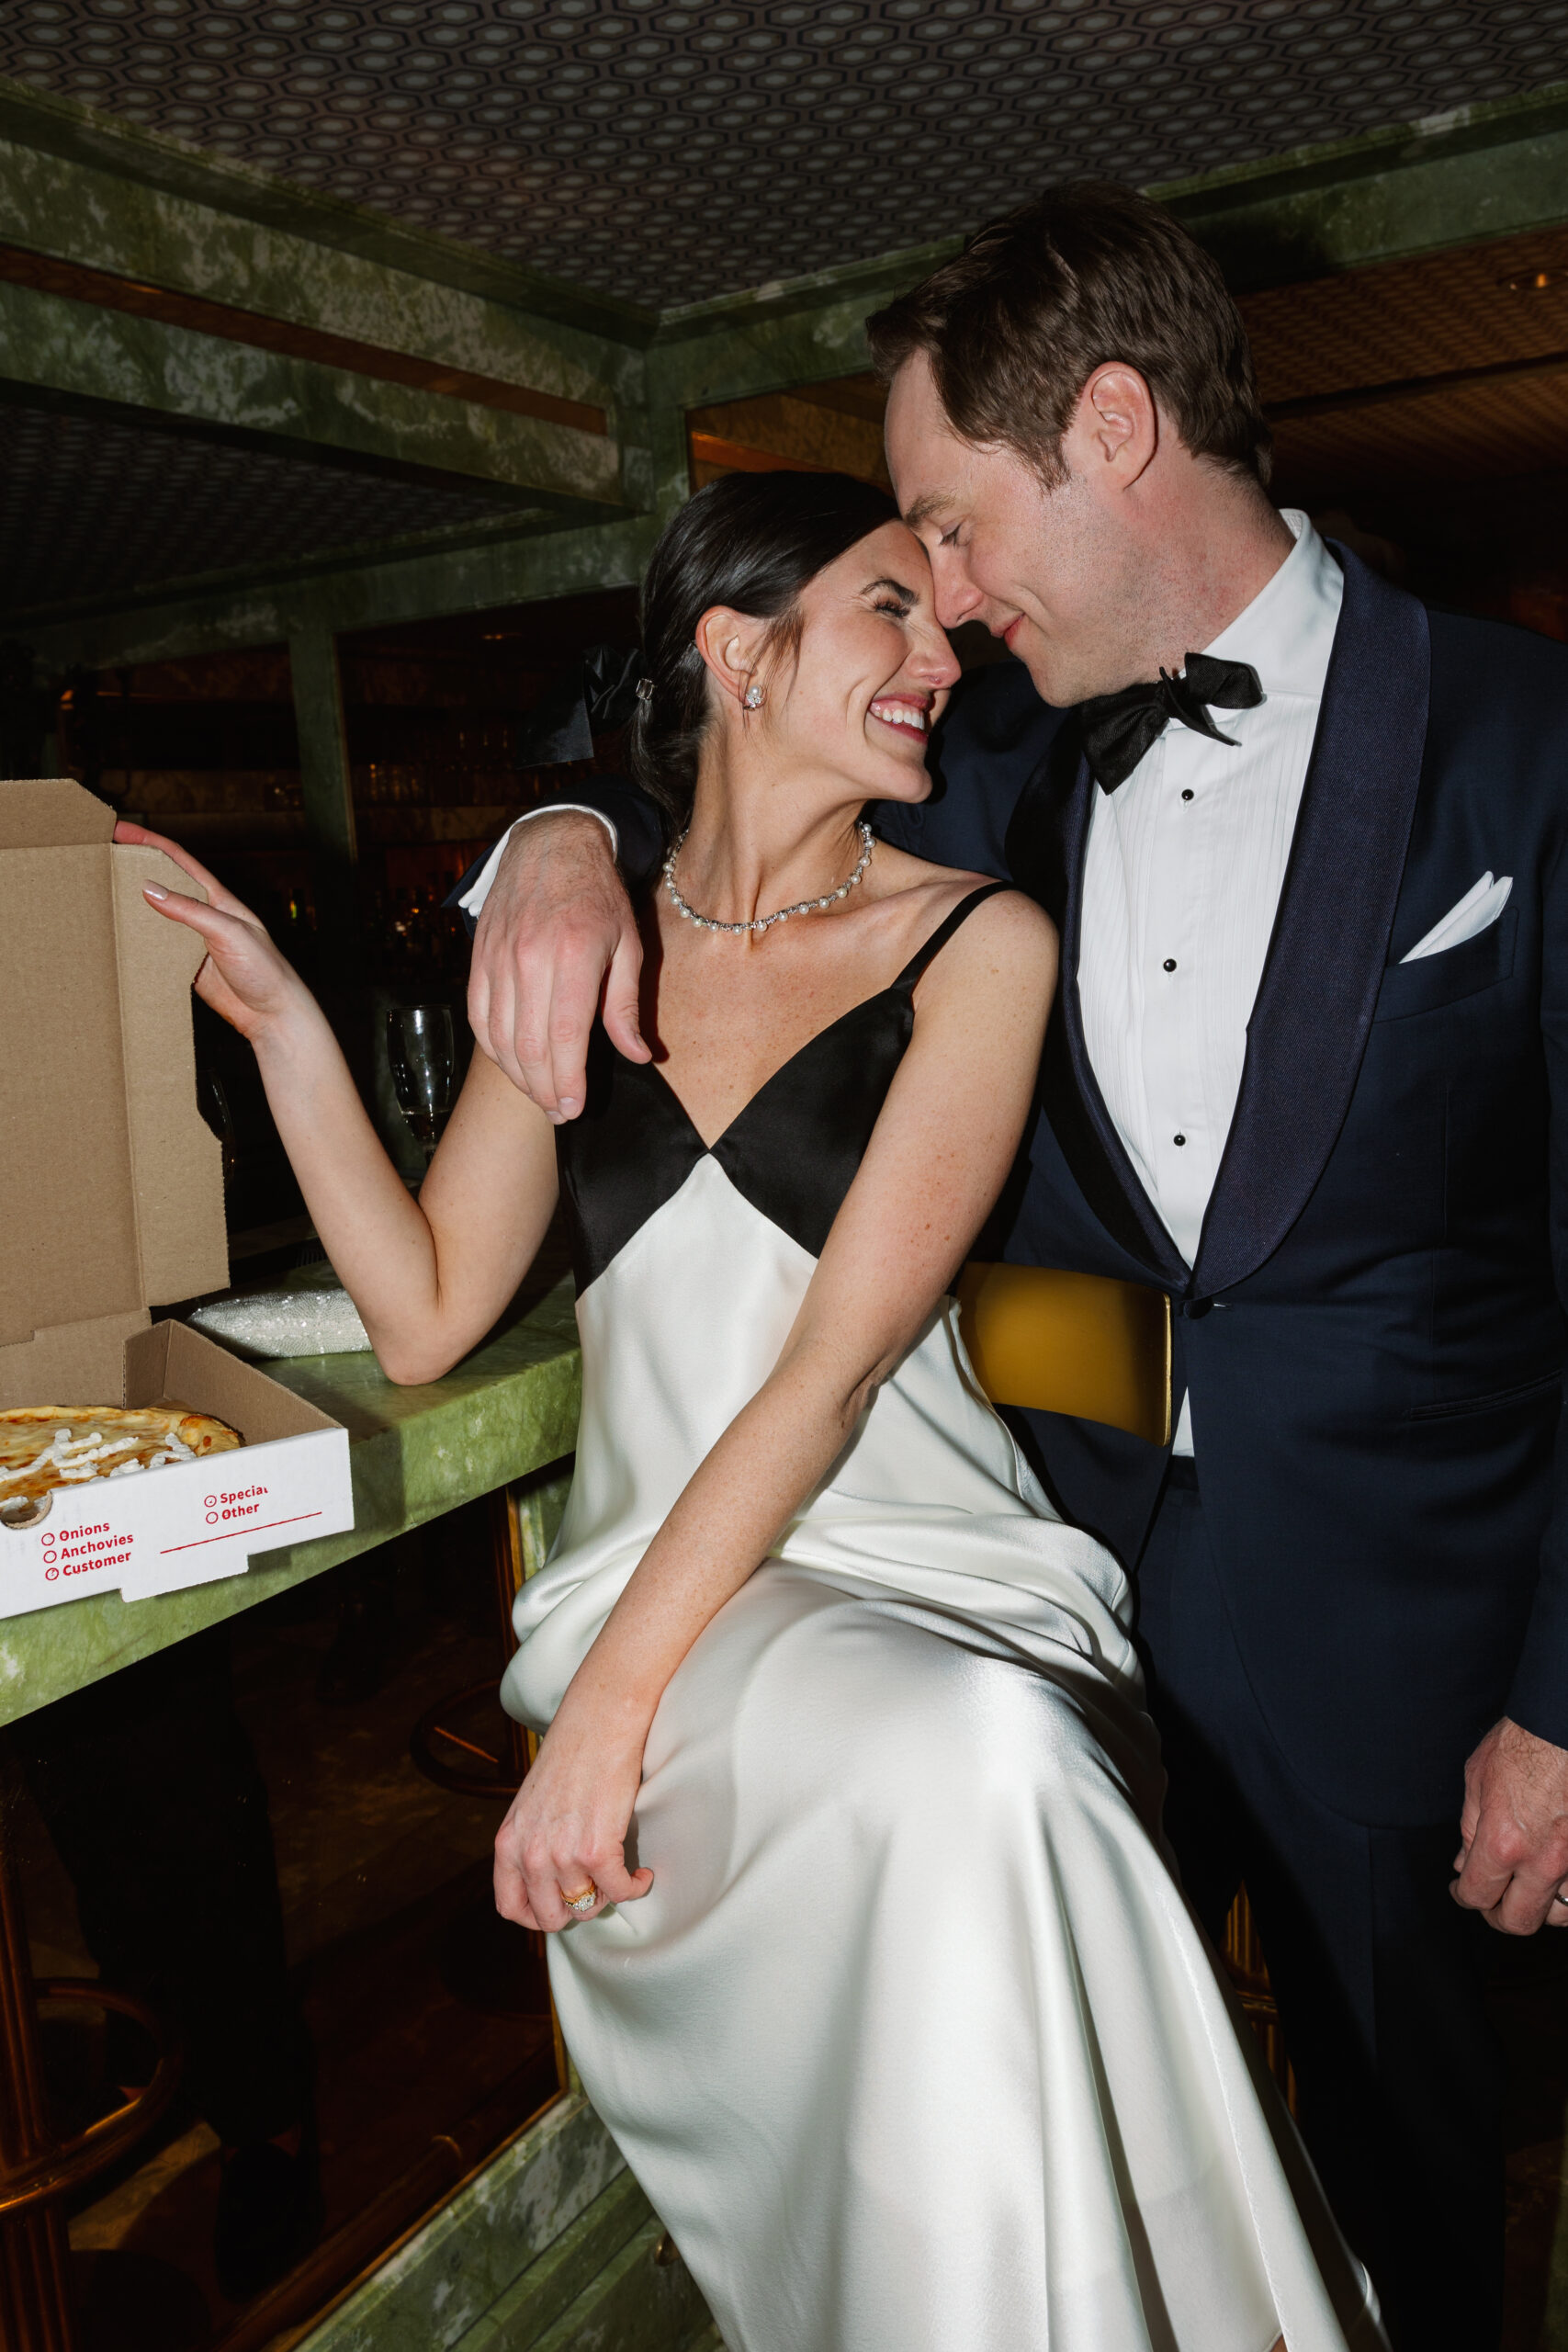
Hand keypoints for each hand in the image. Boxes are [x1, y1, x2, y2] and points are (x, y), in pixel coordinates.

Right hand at [117, 819, 307, 1044]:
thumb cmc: (265, 969)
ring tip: (100, 895)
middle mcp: (203, 915)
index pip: (177, 860)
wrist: (273, 1014)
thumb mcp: (229, 932)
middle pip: (162, 884)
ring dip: (131, 906)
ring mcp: (192, 941)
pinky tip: (117, 939)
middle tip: (100, 859)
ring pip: (155, 917)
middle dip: (133, 869)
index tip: (120, 830)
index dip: (148, 842)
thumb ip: (190, 911)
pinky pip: (155, 950)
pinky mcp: (185, 966)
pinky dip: (136, 943)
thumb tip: (149, 889)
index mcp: (217, 898)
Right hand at [467, 811, 648, 1120]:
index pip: (565, 1035)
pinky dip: (493, 1047)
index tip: (574, 1107)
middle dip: (543, 1089)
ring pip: (498, 1036)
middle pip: (528, 1044)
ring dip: (518, 1075)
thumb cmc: (599, 897)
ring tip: (539, 1096)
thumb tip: (639, 1057)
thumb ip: (626, 1006)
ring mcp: (498, 957)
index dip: (566, 1080)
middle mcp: (529, 958)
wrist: (551, 844)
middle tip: (559, 1113)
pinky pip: (478, 1014)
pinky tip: (511, 1064)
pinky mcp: (479, 957)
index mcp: (573, 955)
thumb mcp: (629, 945)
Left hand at [492, 1697, 653, 1931]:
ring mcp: (562, 1856)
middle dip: (576, 1908)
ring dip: (609, 1895)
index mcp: (507, 1842)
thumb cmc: (570, 1755)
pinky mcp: (597, 1850)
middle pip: (551, 1917)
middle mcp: (530, 1855)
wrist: (598, 1722)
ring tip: (620, 1875)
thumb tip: (549, 1877)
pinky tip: (642, 1874)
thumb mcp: (530, 1804)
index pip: (510, 1906)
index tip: (559, 1906)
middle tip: (595, 1888)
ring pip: (588, 1906)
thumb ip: (530, 1842)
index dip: (537, 1915)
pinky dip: (637, 1887)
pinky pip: (621, 1891)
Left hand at [1451, 1715, 1567, 1932]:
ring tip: (1527, 1889)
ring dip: (1540, 1906)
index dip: (1462, 1895)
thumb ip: (1470, 1828)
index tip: (1460, 1888)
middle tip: (1490, 1901)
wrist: (1565, 1722)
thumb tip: (1464, 1862)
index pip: (1477, 1895)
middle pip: (1519, 1920)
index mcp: (1504, 1842)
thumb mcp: (1478, 1778)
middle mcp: (1544, 1860)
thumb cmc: (1525, 1741)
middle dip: (1498, 1916)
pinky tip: (1557, 1879)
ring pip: (1560, 1915)